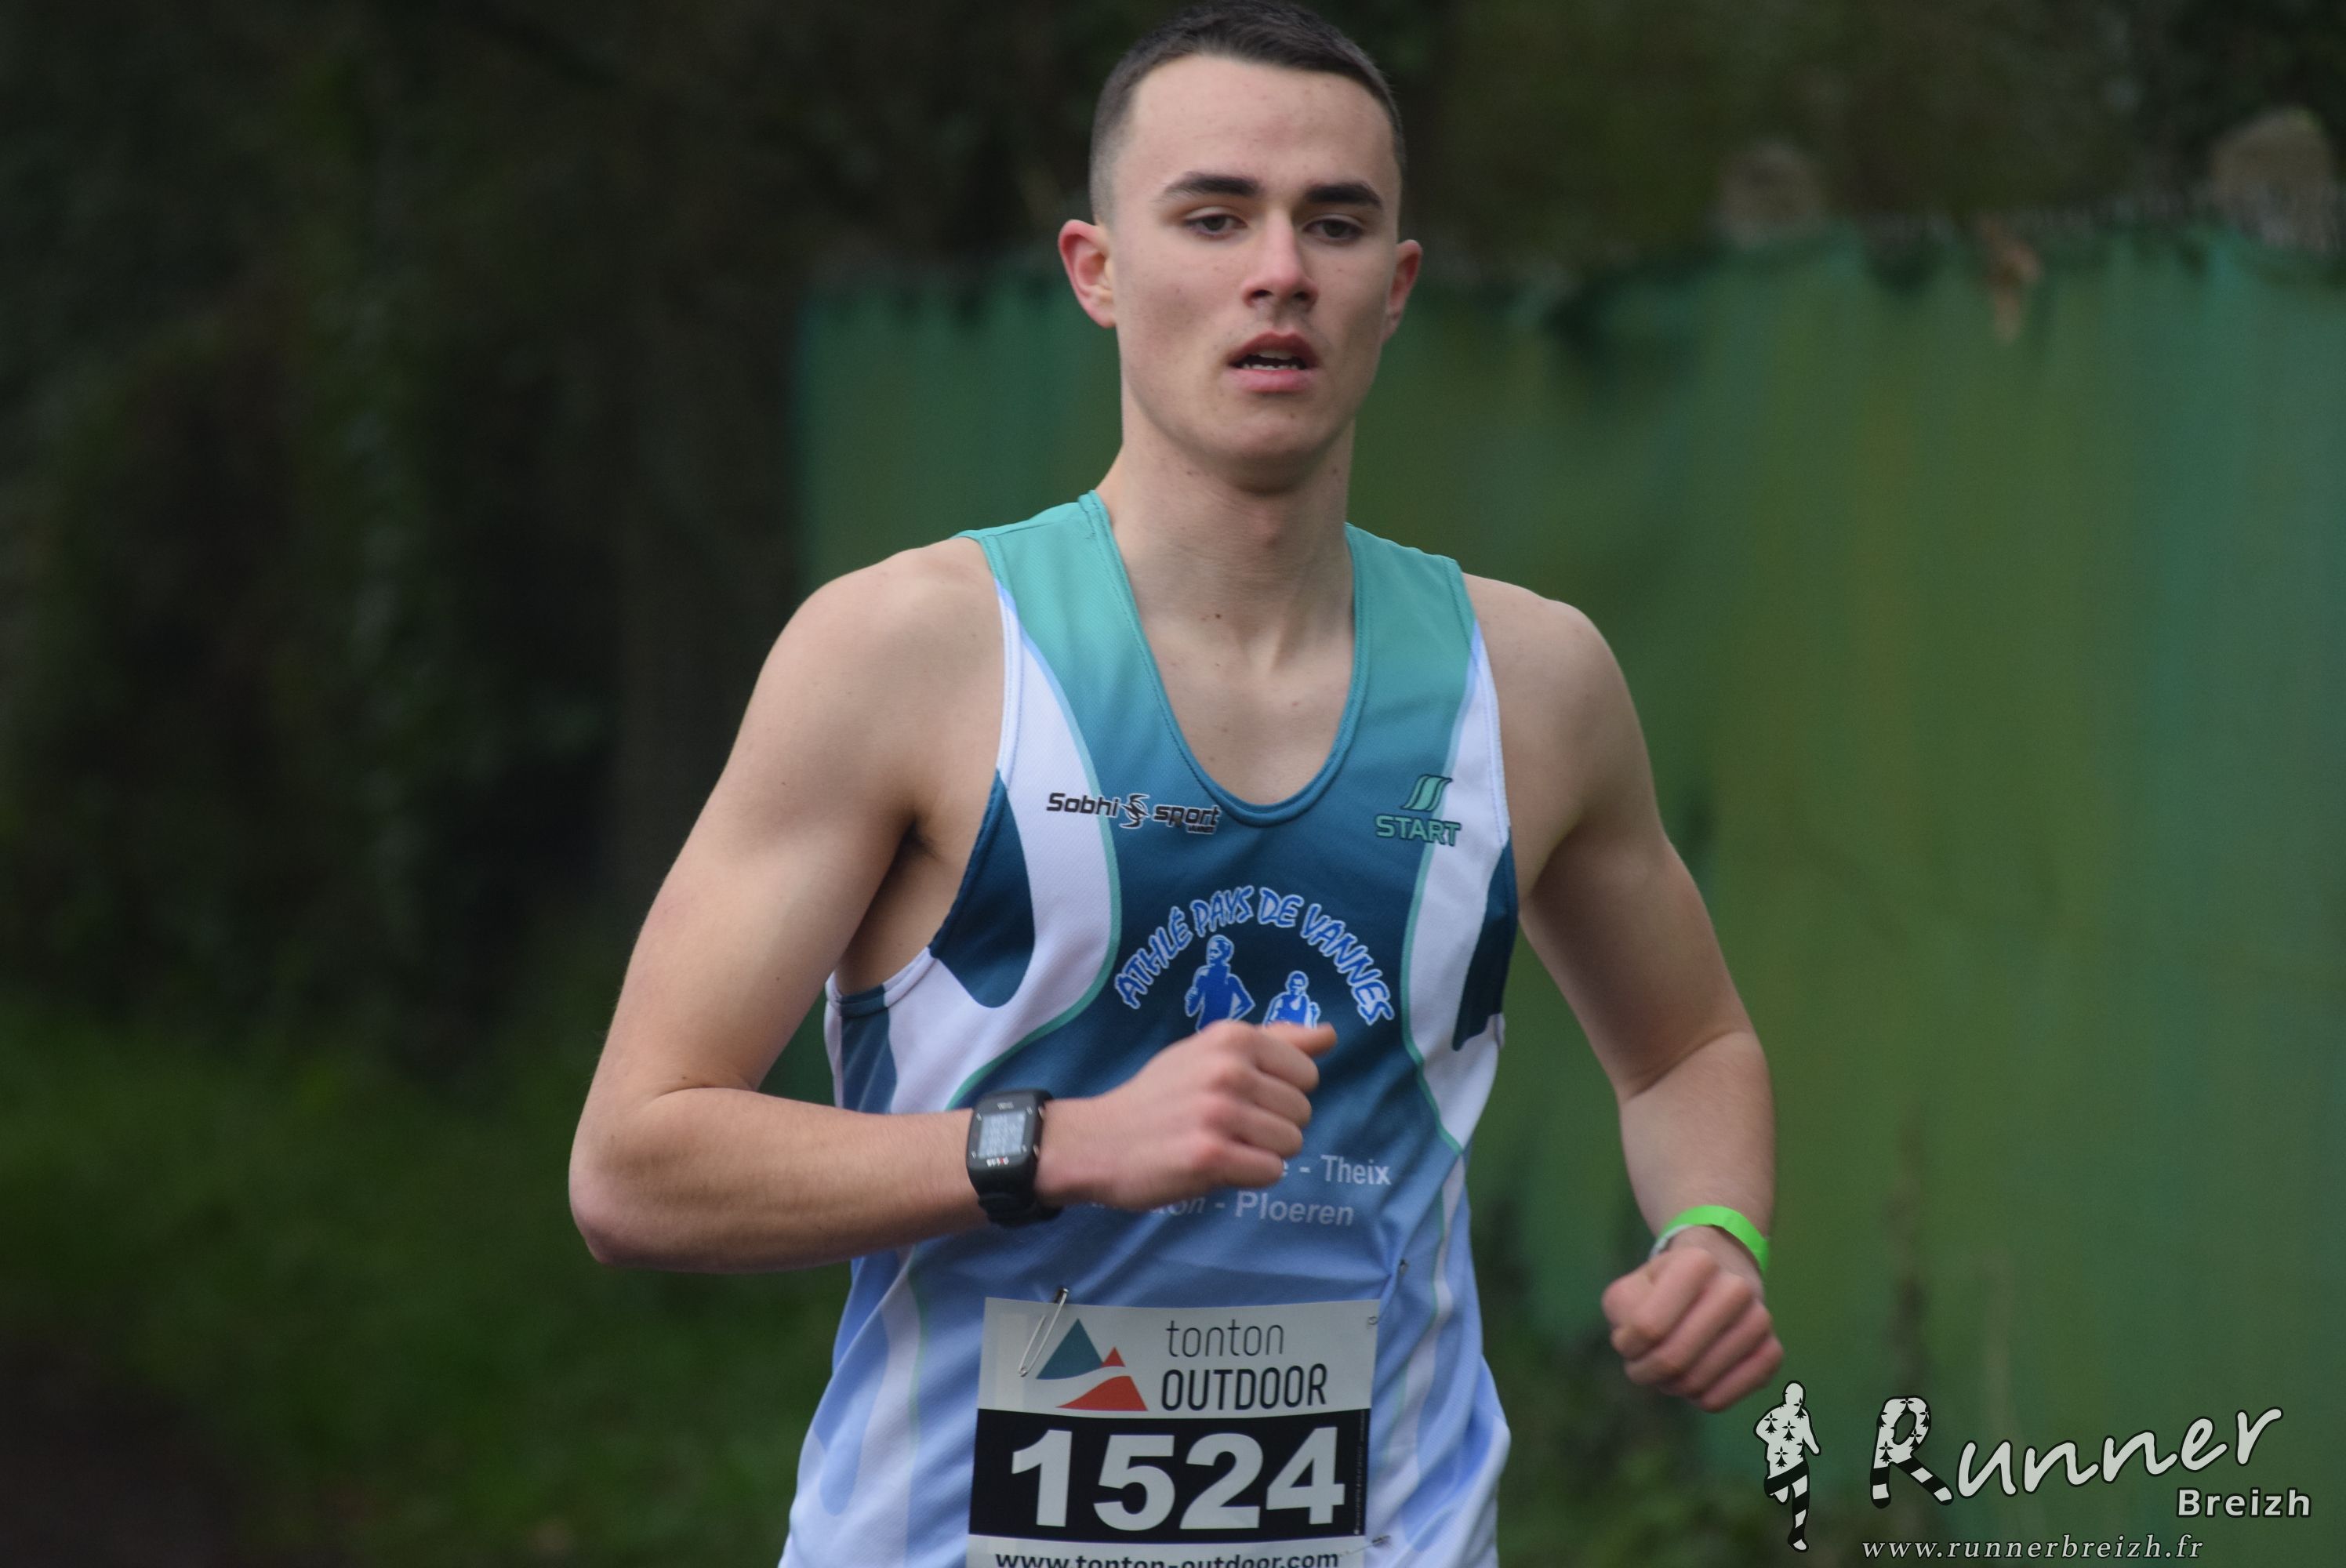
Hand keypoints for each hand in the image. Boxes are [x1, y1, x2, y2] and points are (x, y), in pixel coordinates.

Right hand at [1035, 1021, 1335, 1210]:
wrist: (1099, 1141)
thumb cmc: (1160, 1096)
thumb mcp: (1209, 1052)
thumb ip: (1273, 1042)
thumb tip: (1330, 1034)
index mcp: (1232, 1038)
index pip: (1306, 1073)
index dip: (1281, 1093)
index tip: (1244, 1098)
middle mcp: (1228, 1070)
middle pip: (1301, 1112)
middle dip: (1272, 1126)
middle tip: (1226, 1126)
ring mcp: (1219, 1114)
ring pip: (1290, 1144)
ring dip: (1262, 1153)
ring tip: (1222, 1145)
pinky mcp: (1210, 1157)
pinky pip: (1271, 1172)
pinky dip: (1249, 1176)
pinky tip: (1217, 1166)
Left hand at [1600, 1227, 1780, 1411]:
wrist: (1716, 1285)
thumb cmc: (1663, 1291)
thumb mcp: (1630, 1290)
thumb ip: (1622, 1312)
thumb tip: (1637, 1342)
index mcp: (1697, 1262)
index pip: (1647, 1327)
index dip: (1627, 1345)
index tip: (1626, 1341)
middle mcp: (1736, 1287)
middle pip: (1673, 1358)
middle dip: (1647, 1372)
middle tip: (1641, 1367)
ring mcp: (1760, 1320)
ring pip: (1697, 1382)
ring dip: (1670, 1386)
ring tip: (1666, 1370)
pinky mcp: (1772, 1352)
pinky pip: (1723, 1398)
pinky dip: (1698, 1399)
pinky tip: (1694, 1382)